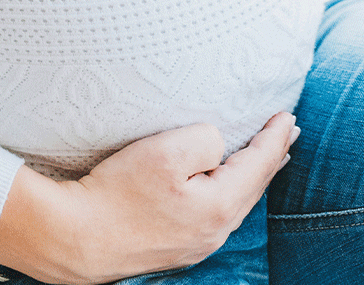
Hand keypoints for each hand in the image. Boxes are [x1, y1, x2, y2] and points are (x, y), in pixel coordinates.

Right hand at [0, 112, 299, 283]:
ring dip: (250, 176)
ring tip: (262, 158)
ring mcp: (194, 244)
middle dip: (270, 157)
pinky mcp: (174, 246)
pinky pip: (214, 213)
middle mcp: (214, 231)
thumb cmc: (117, 192)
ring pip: (234, 202)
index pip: (259, 165)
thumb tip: (216, 146)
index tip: (288, 116)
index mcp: (219, 207)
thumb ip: (204, 140)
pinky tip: (220, 186)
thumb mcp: (165, 152)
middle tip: (286, 133)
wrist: (75, 237)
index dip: (275, 138)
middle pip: (252, 187)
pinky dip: (227, 191)